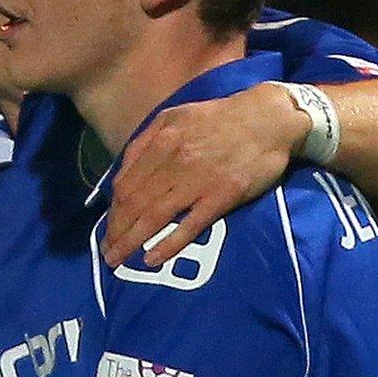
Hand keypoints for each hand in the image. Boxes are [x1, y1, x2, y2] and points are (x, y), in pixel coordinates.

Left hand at [103, 82, 306, 267]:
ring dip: (131, 240)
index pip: (124, 184)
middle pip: (134, 203)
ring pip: (154, 216)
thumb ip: (146, 141)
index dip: (112, 210)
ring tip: (118, 259)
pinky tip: (152, 258)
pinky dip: (168, 243)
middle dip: (115, 230)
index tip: (108, 227)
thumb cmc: (220, 118)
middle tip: (107, 251)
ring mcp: (198, 180)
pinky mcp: (222, 196)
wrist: (270, 119)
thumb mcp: (174, 117)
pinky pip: (190, 225)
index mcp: (160, 142)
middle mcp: (174, 162)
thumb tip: (122, 170)